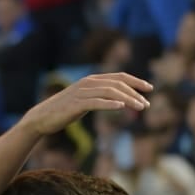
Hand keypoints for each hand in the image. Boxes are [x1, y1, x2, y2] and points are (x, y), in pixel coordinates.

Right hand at [20, 73, 151, 135]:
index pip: (118, 76)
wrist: (43, 117)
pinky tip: (121, 107)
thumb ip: (103, 97)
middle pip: (117, 84)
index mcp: (92, 80)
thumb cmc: (68, 109)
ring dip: (127, 99)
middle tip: (147, 105)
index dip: (136, 81)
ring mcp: (81, 93)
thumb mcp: (88, 100)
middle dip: (135, 93)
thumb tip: (123, 101)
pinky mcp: (76, 104)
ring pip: (109, 92)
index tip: (150, 88)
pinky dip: (109, 104)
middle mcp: (88, 83)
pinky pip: (95, 102)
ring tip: (140, 107)